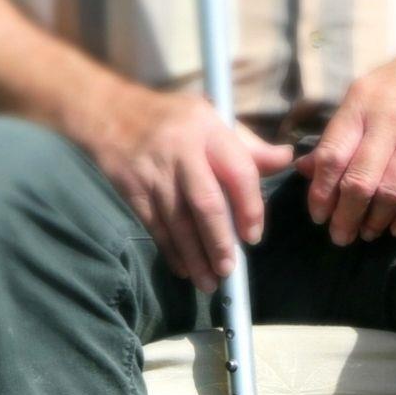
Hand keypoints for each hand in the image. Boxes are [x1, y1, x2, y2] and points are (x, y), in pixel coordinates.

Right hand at [85, 89, 292, 291]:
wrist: (109, 111)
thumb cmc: (174, 119)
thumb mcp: (213, 118)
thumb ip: (249, 146)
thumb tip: (287, 159)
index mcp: (209, 130)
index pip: (239, 171)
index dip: (250, 208)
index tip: (253, 236)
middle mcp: (182, 150)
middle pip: (206, 202)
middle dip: (220, 241)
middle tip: (229, 270)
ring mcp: (154, 171)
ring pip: (178, 221)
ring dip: (195, 256)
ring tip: (210, 282)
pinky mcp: (132, 188)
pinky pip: (155, 226)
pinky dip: (171, 251)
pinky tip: (184, 269)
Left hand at [296, 25, 395, 245]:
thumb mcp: (366, 93)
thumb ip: (338, 132)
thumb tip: (306, 169)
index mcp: (361, 103)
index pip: (332, 155)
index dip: (321, 192)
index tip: (318, 214)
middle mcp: (388, 120)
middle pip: (359, 181)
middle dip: (345, 216)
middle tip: (340, 236)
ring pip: (391, 192)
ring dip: (375, 221)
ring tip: (367, 234)